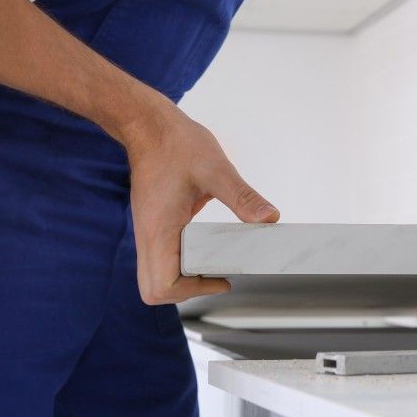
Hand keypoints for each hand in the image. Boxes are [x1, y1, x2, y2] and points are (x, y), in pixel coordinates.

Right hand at [122, 99, 279, 304]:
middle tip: (216, 274)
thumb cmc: (175, 143)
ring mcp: (148, 232)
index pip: (160, 286)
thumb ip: (243, 198)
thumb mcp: (216, 169)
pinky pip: (162, 257)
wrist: (148, 125)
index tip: (220, 277)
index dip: (190, 292)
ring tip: (216, 263)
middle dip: (186, 291)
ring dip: (184, 278)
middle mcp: (148, 236)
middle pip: (154, 289)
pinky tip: (207, 245)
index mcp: (159, 230)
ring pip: (156, 275)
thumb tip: (269, 218)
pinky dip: (183, 261)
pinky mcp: (154, 224)